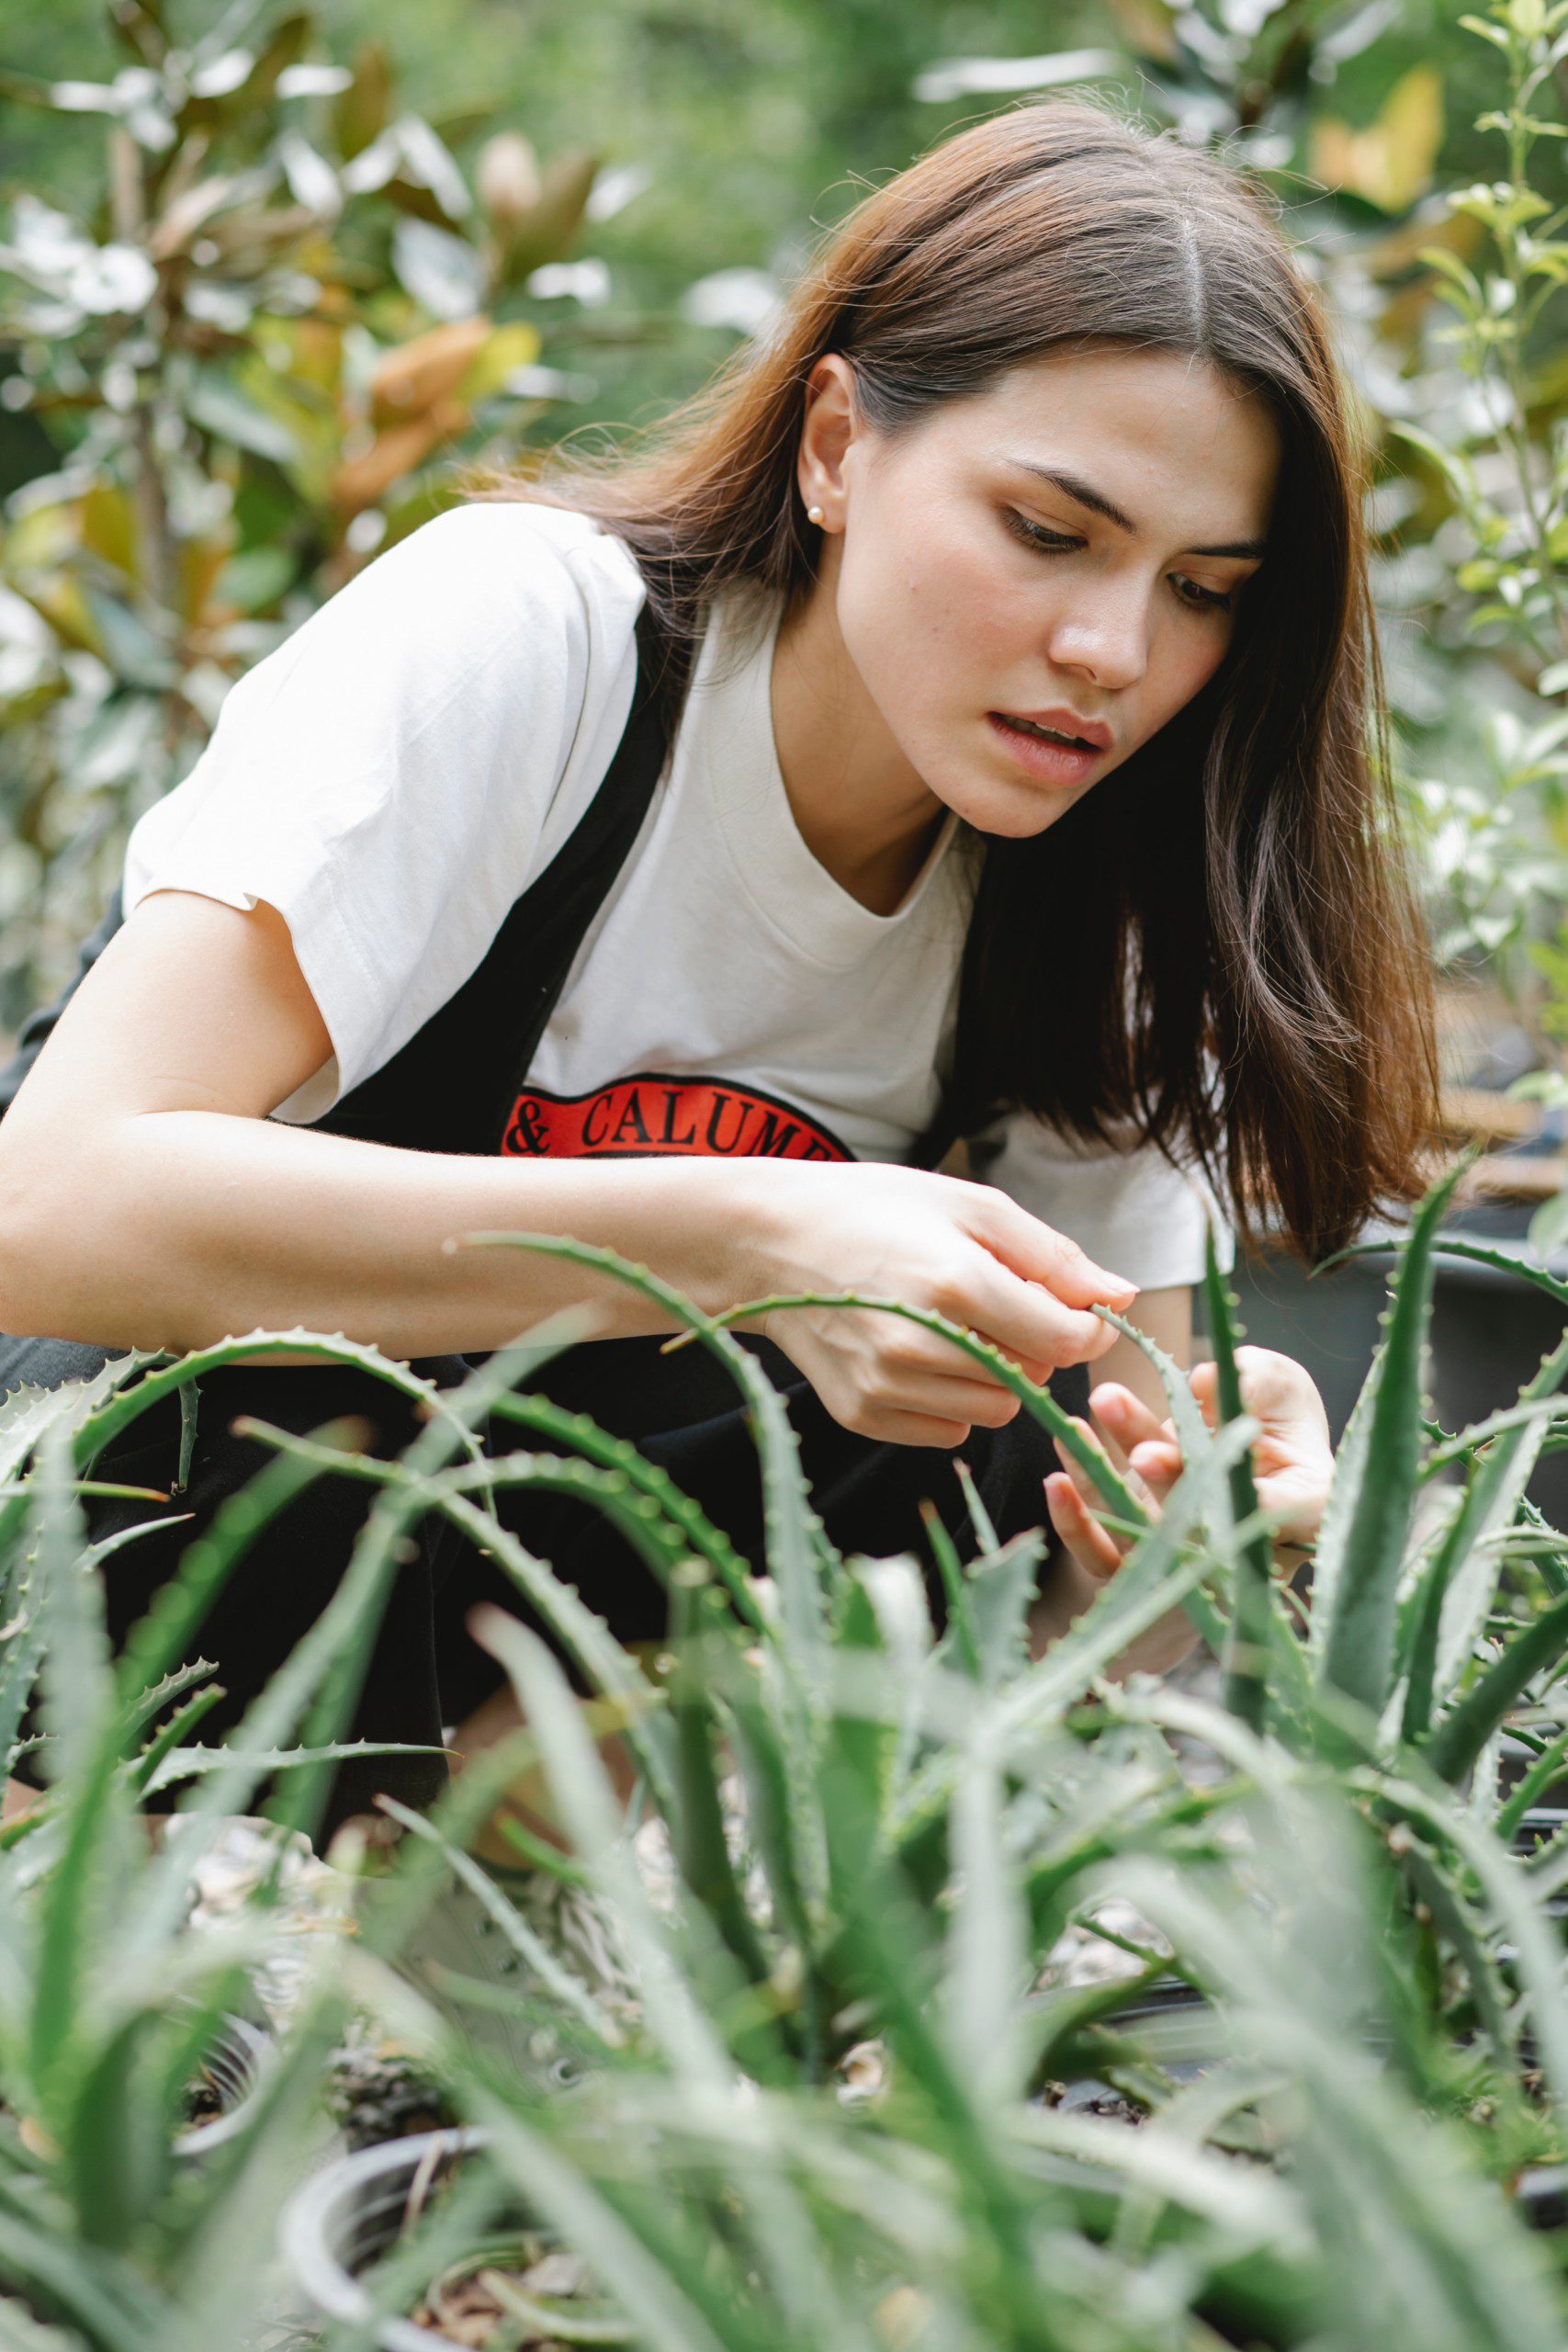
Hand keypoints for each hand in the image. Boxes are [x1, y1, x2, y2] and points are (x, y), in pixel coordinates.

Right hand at [728, 1161, 1137, 1449]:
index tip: (1072, 1306)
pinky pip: (947, 1432)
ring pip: (992, 1413)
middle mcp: (921, 1344)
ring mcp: (886, 1386)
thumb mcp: (969, 1206)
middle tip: (990, 1302)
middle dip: (1031, 1348)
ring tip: (951, 1328)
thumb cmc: (876, 1210)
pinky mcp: (862, 1414)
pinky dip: (950, 1402)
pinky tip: (918, 1355)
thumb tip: (1122, 1298)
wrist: (767, 1241)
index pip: (1065, 1341)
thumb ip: (1052, 1256)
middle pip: (1032, 1381)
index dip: (1085, 1328)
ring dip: (993, 1378)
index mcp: (957, 1282)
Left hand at [1044, 1345, 1333, 1583]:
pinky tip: (1059, 1463)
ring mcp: (1188, 1558)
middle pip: (1207, 1524)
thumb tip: (1204, 1382)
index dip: (1259, 1503)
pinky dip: (1077, 1516)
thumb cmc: (1270, 1408)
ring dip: (1115, 1484)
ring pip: (1147, 1539)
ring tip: (1086, 1424)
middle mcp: (1245, 1545)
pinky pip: (1103, 1555)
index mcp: (1303, 1506)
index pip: (1284, 1513)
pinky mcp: (1140, 1560)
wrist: (1238, 1434)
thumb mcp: (1277, 1381)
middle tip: (1145, 1453)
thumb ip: (1257, 1378)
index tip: (1230, 1472)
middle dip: (1174, 1487)